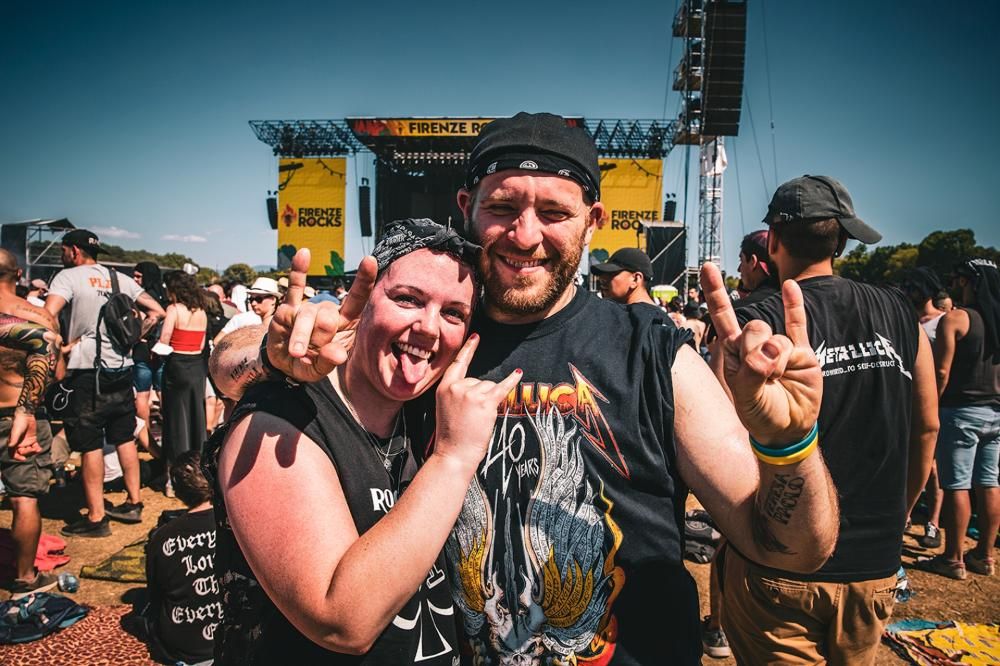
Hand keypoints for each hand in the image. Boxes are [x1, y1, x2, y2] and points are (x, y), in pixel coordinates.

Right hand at [9, 410, 40, 461]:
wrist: (26, 416)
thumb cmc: (19, 424)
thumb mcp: (16, 432)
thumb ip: (14, 440)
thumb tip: (10, 446)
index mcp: (13, 443)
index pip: (13, 454)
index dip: (17, 458)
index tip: (23, 459)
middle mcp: (19, 444)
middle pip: (23, 453)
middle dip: (28, 453)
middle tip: (33, 449)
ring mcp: (26, 442)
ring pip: (29, 451)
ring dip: (33, 451)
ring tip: (38, 449)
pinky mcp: (32, 439)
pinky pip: (34, 446)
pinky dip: (37, 448)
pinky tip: (39, 448)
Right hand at [266, 248, 376, 382]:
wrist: (282, 363)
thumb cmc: (308, 363)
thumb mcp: (318, 370)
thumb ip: (327, 362)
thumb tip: (337, 355)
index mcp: (345, 324)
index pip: (358, 300)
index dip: (364, 281)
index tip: (370, 260)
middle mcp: (329, 311)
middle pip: (328, 315)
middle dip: (318, 339)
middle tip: (311, 354)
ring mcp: (308, 308)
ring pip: (307, 315)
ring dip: (300, 337)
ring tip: (297, 353)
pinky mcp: (288, 308)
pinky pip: (294, 288)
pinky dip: (298, 271)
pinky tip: (303, 253)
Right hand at [434, 334, 521, 470]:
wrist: (453, 454)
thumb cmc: (451, 436)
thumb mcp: (446, 408)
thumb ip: (458, 394)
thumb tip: (481, 387)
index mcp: (444, 388)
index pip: (458, 364)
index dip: (468, 350)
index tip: (475, 337)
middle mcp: (457, 387)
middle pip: (480, 380)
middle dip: (481, 396)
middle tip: (471, 417)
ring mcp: (471, 393)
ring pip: (490, 387)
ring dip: (490, 401)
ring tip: (478, 419)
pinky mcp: (485, 402)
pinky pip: (502, 388)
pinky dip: (511, 381)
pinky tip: (518, 373)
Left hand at [701, 262, 821, 444]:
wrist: (788, 428)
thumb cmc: (760, 413)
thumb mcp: (746, 397)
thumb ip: (753, 372)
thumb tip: (774, 349)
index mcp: (732, 352)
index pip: (722, 317)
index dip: (715, 292)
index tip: (707, 267)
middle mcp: (754, 344)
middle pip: (754, 327)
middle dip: (757, 349)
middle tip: (763, 373)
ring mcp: (779, 347)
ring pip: (777, 337)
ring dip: (778, 359)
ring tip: (778, 377)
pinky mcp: (802, 352)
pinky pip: (798, 324)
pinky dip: (795, 305)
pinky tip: (791, 287)